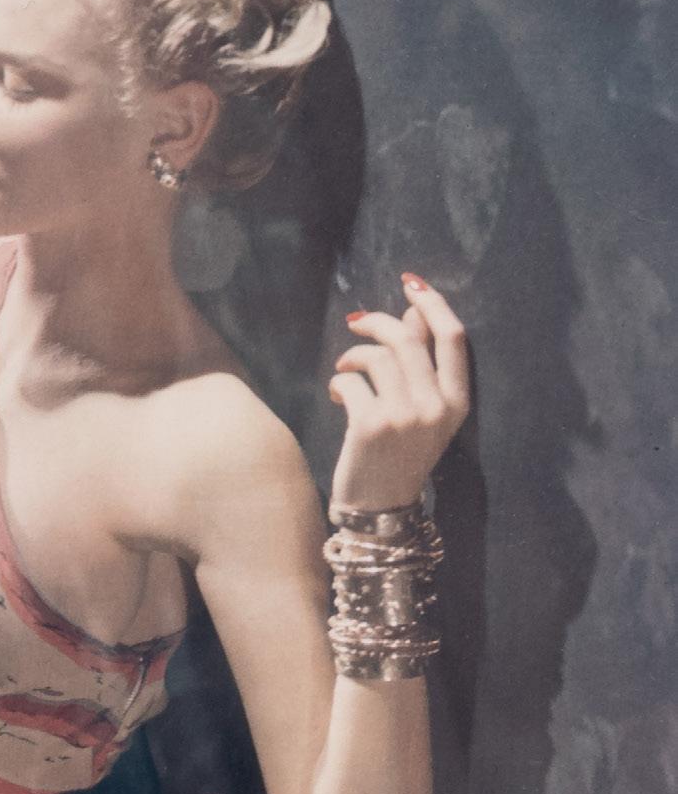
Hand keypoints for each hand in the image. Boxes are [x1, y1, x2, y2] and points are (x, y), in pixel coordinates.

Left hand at [328, 272, 469, 512]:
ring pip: (379, 356)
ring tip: (344, 370)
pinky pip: (353, 381)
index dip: (433, 304)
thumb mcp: (423, 416)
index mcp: (457, 402)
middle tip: (356, 322)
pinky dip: (339, 382)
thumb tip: (411, 316)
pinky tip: (336, 394)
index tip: (411, 284)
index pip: (453, 338)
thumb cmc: (398, 458)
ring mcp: (405, 416)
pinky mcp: (372, 425)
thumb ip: (422, 369)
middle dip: (379, 322)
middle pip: (409, 339)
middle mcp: (436, 407)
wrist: (379, 510)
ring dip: (354, 355)